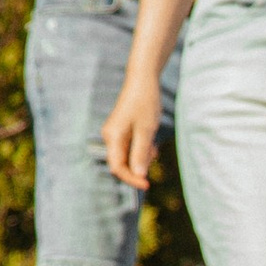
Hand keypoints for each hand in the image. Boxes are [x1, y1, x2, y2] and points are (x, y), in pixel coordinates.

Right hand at [101, 71, 161, 189]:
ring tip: (154, 144)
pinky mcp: (122, 130)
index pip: (117, 167)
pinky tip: (151, 140)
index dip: (131, 179)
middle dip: (139, 165)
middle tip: (154, 153)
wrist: (142, 80)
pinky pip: (130, 147)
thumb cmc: (144, 103)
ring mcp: (116, 133)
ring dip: (142, 156)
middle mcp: (111, 137)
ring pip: (128, 156)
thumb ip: (141, 153)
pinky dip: (141, 149)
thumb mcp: (146, 130)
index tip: (147, 185)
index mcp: (113, 137)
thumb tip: (138, 175)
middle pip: (122, 163)